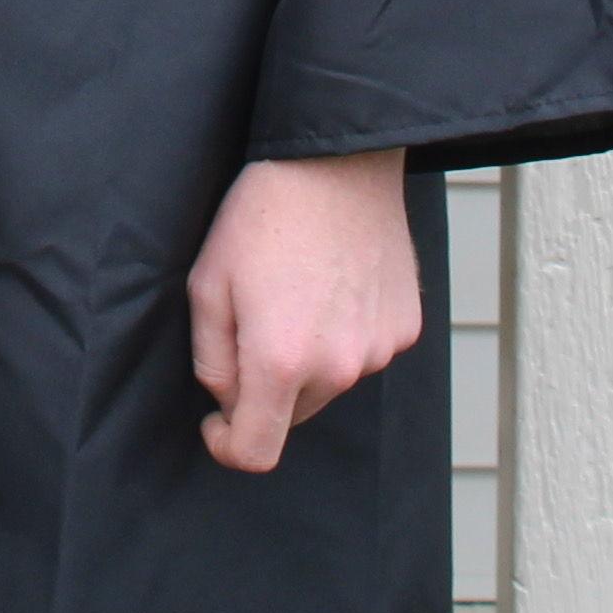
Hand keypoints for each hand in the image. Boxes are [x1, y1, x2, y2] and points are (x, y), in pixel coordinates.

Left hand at [185, 150, 422, 474]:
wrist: (337, 161)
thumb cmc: (263, 214)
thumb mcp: (207, 283)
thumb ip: (211, 360)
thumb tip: (228, 402)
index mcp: (280, 361)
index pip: (257, 452)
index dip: (227, 446)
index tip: (216, 421)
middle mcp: (338, 368)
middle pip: (293, 415)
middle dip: (266, 389)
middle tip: (253, 321)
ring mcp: (378, 350)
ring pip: (330, 383)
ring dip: (307, 361)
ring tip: (296, 292)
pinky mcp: (405, 328)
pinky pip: (364, 352)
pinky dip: (344, 335)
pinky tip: (333, 284)